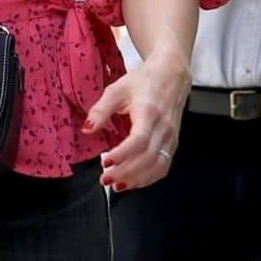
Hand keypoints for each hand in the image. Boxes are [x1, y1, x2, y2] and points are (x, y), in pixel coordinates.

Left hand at [84, 48, 189, 191]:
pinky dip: (148, 178)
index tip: (105, 162)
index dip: (122, 155)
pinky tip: (132, 181)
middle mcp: (164, 127)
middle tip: (105, 178)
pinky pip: (164, 167)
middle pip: (148, 158)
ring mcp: (171, 137)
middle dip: (125, 173)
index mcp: (149, 112)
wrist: (171, 75)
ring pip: (158, 166)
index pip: (139, 140)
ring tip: (116, 185)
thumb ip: (100, 110)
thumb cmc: (145, 81)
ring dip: (137, 180)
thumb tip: (86, 129)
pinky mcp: (173, 143)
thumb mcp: (117, 90)